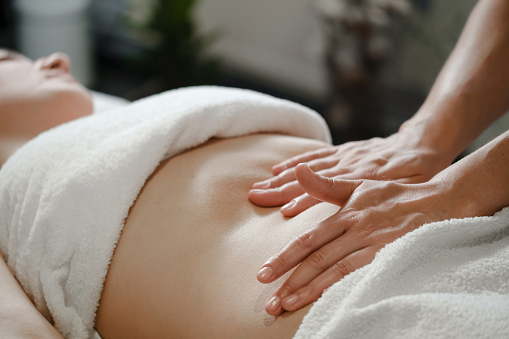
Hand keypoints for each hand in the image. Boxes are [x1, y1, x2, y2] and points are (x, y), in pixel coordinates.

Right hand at [248, 132, 448, 216]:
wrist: (423, 140)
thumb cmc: (421, 170)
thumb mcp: (412, 184)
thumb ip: (388, 194)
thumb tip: (364, 209)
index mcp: (364, 176)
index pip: (328, 190)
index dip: (305, 201)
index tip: (283, 213)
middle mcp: (348, 164)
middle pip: (308, 178)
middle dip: (280, 189)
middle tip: (255, 198)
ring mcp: (343, 156)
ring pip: (306, 168)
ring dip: (280, 178)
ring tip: (257, 189)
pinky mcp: (342, 151)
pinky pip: (315, 156)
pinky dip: (294, 163)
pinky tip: (276, 169)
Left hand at [257, 164, 452, 315]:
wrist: (439, 201)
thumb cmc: (393, 195)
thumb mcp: (358, 184)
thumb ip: (324, 184)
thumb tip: (297, 170)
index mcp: (346, 213)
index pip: (309, 239)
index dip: (285, 257)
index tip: (264, 272)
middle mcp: (356, 229)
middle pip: (317, 258)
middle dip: (291, 280)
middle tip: (269, 300)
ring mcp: (374, 244)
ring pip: (336, 270)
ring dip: (310, 290)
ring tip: (288, 305)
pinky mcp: (391, 255)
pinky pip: (362, 275)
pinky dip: (341, 288)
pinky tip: (324, 301)